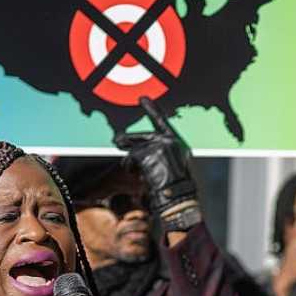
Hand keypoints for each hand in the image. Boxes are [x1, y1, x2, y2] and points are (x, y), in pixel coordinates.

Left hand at [118, 99, 197, 225]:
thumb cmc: (177, 186)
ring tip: (132, 170)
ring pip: (134, 148)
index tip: (143, 98)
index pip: (162, 121)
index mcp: (176, 142)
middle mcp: (168, 141)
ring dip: (130, 160)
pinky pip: (131, 158)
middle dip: (127, 140)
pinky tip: (137, 175)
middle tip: (117, 141)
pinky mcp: (147, 154)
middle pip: (141, 136)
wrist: (178, 197)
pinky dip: (130, 167)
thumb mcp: (174, 165)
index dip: (152, 109)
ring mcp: (157, 146)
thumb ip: (161, 153)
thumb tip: (141, 150)